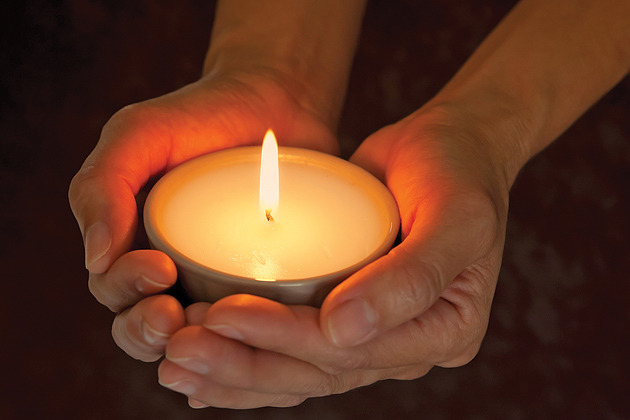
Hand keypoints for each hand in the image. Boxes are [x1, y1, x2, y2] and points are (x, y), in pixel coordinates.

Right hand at [68, 67, 338, 361]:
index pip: (115, 289)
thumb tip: (96, 258)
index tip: (160, 266)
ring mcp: (223, 282)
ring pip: (198, 337)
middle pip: (149, 327)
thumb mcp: (140, 135)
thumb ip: (102, 185)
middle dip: (150, 329)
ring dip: (195, 345)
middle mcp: (175, 272)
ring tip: (211, 327)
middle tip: (172, 315)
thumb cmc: (201, 117)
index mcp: (135, 244)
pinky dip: (249, 343)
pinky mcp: (269, 286)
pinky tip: (256, 345)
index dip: (127, 290)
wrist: (275, 104)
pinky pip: (255, 326)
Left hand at [156, 105, 511, 407]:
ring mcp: (373, 335)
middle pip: (316, 372)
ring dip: (236, 372)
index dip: (286, 338)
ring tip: (176, 363)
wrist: (452, 149)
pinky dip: (249, 362)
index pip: (353, 352)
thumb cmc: (459, 174)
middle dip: (245, 363)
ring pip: (298, 372)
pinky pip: (294, 351)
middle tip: (180, 348)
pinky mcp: (344, 315)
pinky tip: (203, 369)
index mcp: (443, 332)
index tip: (224, 313)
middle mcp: (404, 345)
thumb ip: (411, 277)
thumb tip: (344, 332)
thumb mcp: (455, 217)